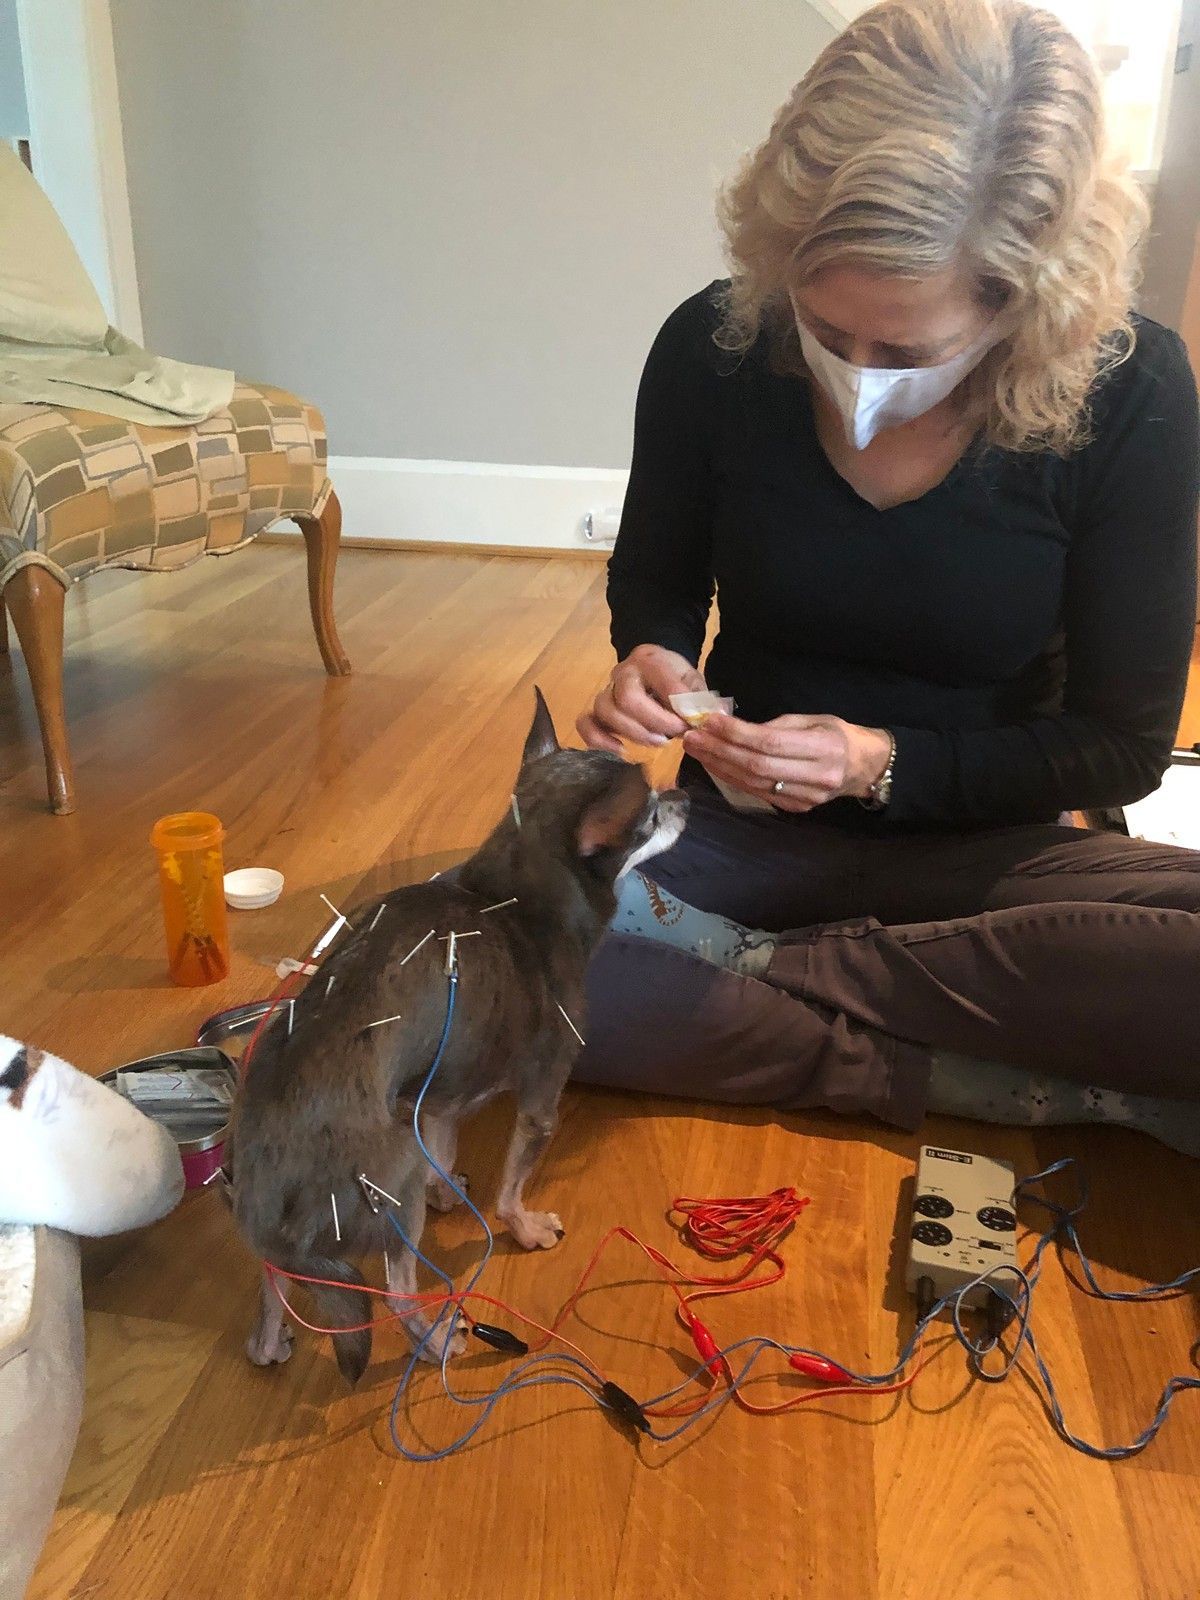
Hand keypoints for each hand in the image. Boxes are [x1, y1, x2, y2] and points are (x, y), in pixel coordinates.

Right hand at [577, 644, 705, 752]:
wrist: (654, 669)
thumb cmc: (676, 678)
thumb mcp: (693, 681)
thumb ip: (701, 699)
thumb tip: (714, 717)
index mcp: (650, 659)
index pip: (660, 681)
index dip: (677, 706)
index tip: (691, 722)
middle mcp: (623, 672)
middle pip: (627, 698)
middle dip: (654, 722)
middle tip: (674, 734)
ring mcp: (607, 690)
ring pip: (606, 711)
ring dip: (635, 733)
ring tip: (658, 741)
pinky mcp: (597, 710)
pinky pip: (585, 723)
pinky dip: (599, 740)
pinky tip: (621, 751)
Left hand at [682, 712, 892, 812]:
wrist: (865, 768)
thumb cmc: (838, 735)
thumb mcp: (814, 719)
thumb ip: (778, 726)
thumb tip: (737, 730)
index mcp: (824, 747)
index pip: (770, 742)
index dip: (736, 734)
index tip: (710, 721)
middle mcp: (816, 776)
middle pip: (757, 766)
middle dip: (720, 751)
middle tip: (692, 737)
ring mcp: (805, 797)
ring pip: (753, 784)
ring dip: (719, 766)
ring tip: (697, 750)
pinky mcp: (796, 809)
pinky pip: (757, 793)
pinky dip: (732, 779)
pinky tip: (715, 765)